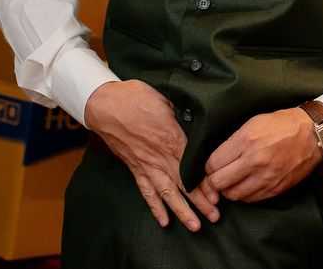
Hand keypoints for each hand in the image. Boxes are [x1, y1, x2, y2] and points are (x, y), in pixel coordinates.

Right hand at [84, 80, 218, 230]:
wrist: (104, 105)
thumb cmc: (136, 97)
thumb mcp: (166, 99)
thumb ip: (184, 112)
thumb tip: (201, 115)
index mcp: (172, 138)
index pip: (193, 166)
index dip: (206, 183)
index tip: (218, 196)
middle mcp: (160, 156)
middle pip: (184, 184)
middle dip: (200, 203)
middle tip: (215, 217)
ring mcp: (147, 165)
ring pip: (167, 193)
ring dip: (182, 211)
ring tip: (195, 226)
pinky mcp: (135, 168)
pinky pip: (146, 191)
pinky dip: (155, 207)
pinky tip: (164, 222)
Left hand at [198, 108, 322, 203]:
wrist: (313, 135)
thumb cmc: (282, 125)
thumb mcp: (253, 123)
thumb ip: (233, 142)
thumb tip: (216, 158)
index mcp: (246, 140)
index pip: (213, 164)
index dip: (208, 167)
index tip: (211, 166)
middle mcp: (254, 161)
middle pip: (219, 182)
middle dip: (213, 181)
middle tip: (217, 176)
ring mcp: (266, 177)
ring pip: (233, 195)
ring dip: (228, 189)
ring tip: (232, 181)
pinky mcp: (276, 188)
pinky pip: (250, 199)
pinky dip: (244, 194)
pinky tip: (247, 184)